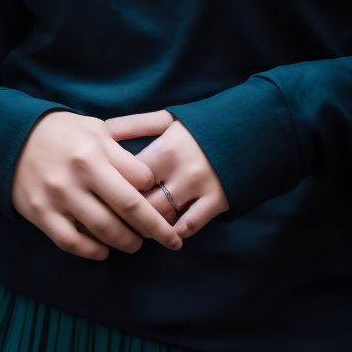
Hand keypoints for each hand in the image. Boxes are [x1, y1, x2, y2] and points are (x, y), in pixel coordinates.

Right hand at [10, 110, 185, 259]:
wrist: (12, 138)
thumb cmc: (64, 133)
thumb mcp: (98, 127)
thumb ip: (129, 141)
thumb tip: (162, 149)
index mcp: (96, 150)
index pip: (140, 179)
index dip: (156, 194)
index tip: (165, 204)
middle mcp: (79, 173)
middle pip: (128, 209)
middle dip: (155, 229)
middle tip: (167, 238)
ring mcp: (58, 196)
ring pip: (103, 230)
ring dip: (126, 243)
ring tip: (136, 244)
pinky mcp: (41, 213)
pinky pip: (72, 242)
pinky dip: (93, 251)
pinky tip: (104, 251)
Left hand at [103, 109, 230, 239]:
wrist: (251, 127)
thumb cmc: (203, 122)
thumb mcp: (168, 118)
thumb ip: (134, 125)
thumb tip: (102, 130)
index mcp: (164, 150)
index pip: (125, 178)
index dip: (110, 187)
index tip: (100, 193)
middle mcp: (180, 172)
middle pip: (140, 203)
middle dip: (123, 212)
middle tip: (111, 217)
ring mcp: (199, 190)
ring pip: (161, 218)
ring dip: (146, 225)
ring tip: (133, 227)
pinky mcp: (217, 202)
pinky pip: (190, 226)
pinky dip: (174, 232)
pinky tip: (164, 233)